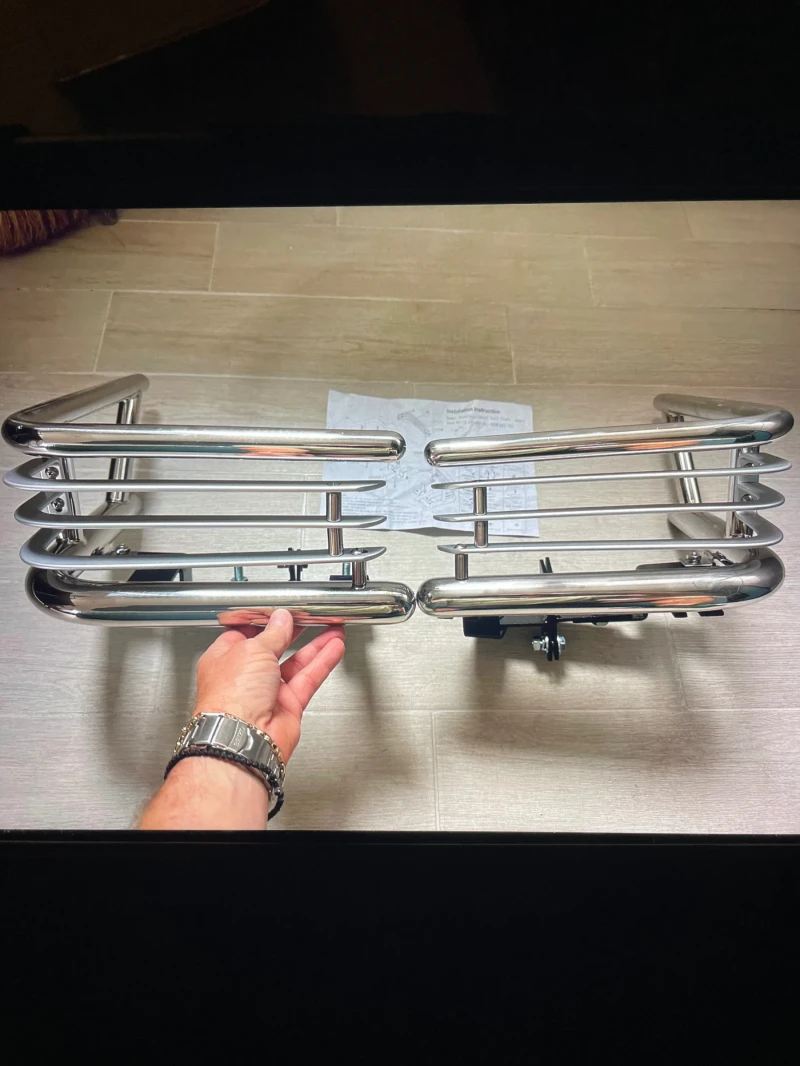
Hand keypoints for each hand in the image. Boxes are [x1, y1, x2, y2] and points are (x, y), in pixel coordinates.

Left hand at [194, 609, 344, 761]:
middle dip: (294, 633)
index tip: (283, 611)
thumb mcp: (252, 650)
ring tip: (331, 630)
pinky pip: (308, 679)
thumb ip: (273, 634)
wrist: (242, 737)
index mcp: (226, 659)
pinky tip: (333, 649)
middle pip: (274, 648)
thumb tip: (281, 620)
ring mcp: (267, 693)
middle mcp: (245, 677)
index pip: (246, 634)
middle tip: (310, 618)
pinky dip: (322, 664)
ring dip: (315, 647)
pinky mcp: (287, 706)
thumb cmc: (230, 698)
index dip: (265, 622)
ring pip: (296, 664)